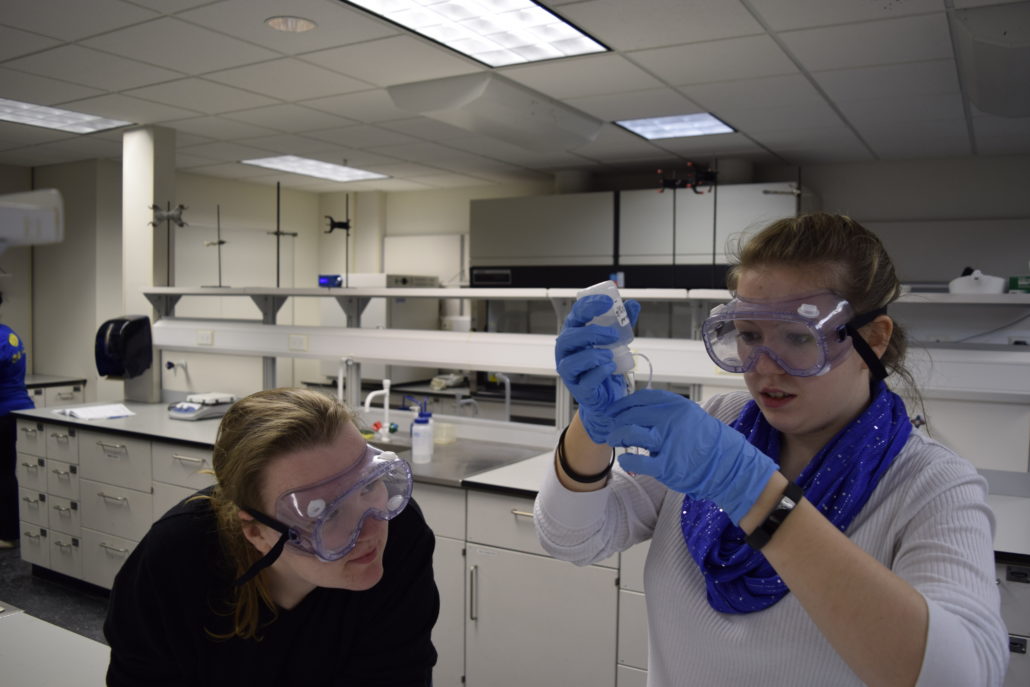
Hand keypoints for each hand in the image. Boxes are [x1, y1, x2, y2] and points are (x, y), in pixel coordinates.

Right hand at [555, 294, 640, 442]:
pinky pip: (585, 381)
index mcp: (574, 334)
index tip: (607, 302)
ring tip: (610, 355)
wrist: (609, 394)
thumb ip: (623, 322)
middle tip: (613, 334)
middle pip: (568, 338)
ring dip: (593, 355)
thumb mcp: (616, 339)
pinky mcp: (579, 389)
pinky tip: (610, 368)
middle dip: (591, 333)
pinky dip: (599, 372)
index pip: (575, 315)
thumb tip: (632, 305)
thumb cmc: (606, 362)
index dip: (589, 306)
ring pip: (572, 361)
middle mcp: (567, 352)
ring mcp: (570, 372)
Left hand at [607, 389, 775, 524]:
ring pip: (630, 433)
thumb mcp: (688, 415)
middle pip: (631, 414)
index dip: (623, 404)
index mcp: (675, 404)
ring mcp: (668, 442)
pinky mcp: (667, 465)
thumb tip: (636, 409)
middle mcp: (671, 419)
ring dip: (618, 436)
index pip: (640, 398)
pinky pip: (638, 461)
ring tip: (615, 440)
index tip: (614, 410)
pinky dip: (627, 461)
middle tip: (611, 428)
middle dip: (616, 421)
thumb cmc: (704, 440)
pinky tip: (625, 460)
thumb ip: (664, 410)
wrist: (726, 463)